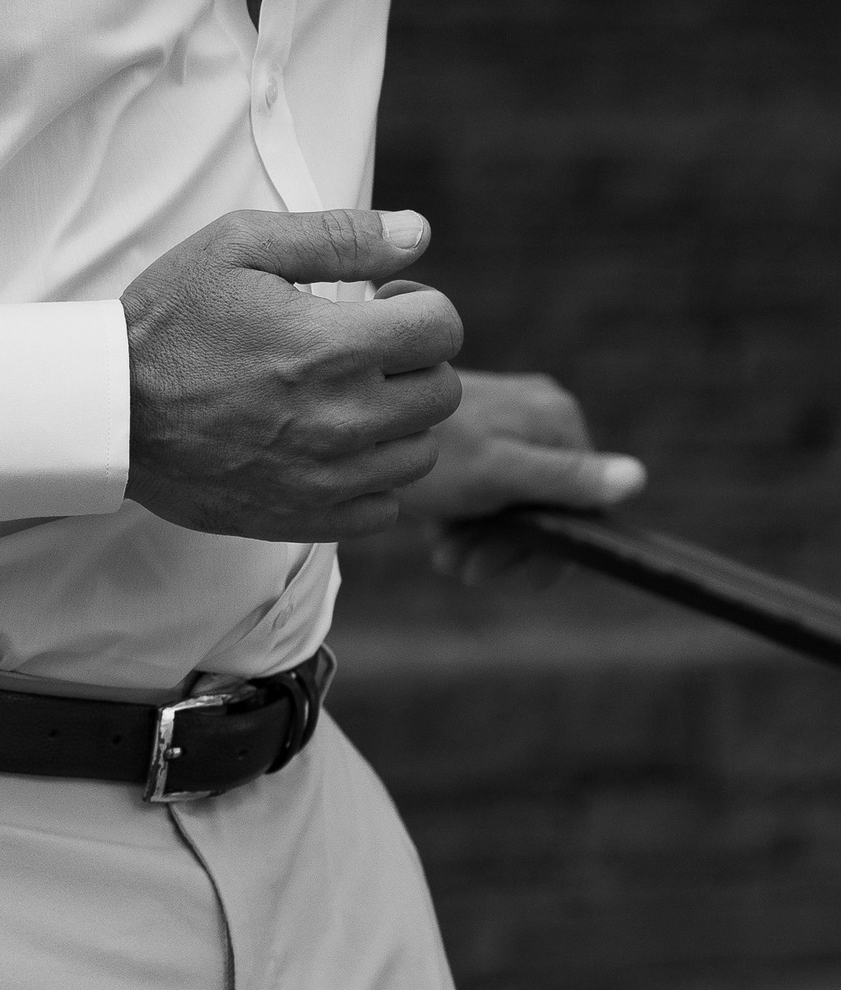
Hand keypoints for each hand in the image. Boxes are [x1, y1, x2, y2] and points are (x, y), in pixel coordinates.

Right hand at [122, 207, 462, 541]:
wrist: (108, 409)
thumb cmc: (169, 320)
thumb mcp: (238, 246)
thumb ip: (337, 235)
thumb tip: (419, 231)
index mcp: (333, 345)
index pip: (442, 329)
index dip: (422, 308)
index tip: (385, 306)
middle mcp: (343, 417)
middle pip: (443, 392)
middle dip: (414, 362)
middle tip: (366, 350)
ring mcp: (328, 476)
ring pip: (420, 453)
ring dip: (398, 421)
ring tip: (347, 398)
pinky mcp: (307, 516)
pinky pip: (386, 506)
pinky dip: (372, 478)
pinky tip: (332, 447)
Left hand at [400, 366, 644, 585]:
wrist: (351, 425)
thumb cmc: (431, 451)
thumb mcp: (500, 474)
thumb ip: (566, 478)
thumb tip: (638, 478)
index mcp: (558, 419)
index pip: (583, 504)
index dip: (548, 548)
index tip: (509, 574)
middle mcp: (541, 415)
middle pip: (547, 505)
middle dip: (506, 546)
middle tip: (462, 567)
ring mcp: (508, 424)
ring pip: (514, 503)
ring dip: (483, 540)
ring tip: (445, 556)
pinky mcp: (476, 435)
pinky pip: (488, 490)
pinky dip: (467, 518)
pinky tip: (439, 533)